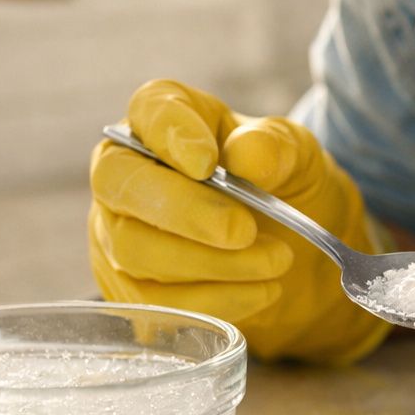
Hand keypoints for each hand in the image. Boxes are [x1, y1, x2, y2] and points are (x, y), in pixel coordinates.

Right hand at [88, 79, 390, 362]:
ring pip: (136, 251)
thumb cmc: (284, 186)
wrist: (297, 252)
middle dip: (185, 212)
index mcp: (164, 119)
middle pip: (122, 186)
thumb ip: (275, 147)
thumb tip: (246, 157)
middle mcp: (124, 173)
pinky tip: (262, 291)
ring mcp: (116, 234)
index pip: (149, 111)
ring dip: (213, 263)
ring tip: (277, 260)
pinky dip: (216, 299)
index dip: (171, 135)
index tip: (207, 163)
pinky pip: (155, 302)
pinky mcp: (129, 291)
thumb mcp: (296, 155)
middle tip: (243, 231)